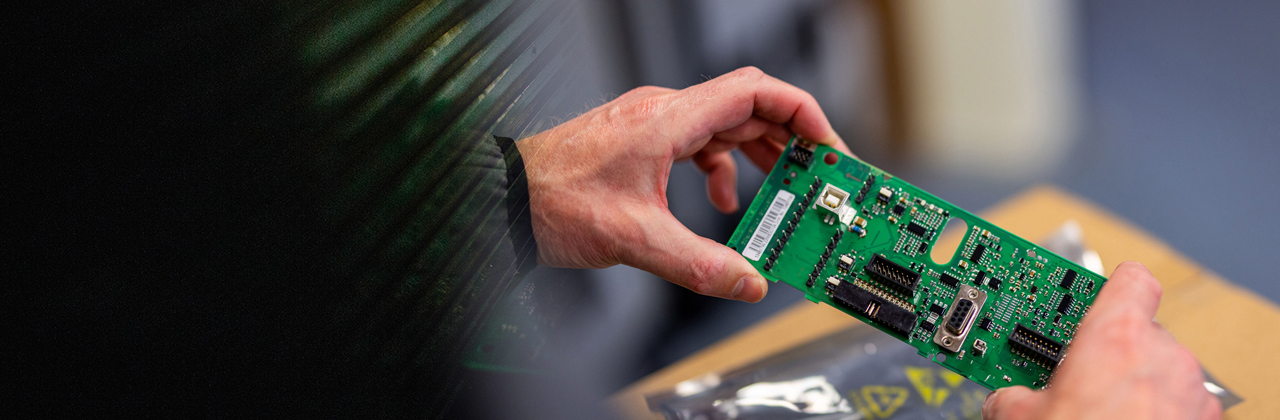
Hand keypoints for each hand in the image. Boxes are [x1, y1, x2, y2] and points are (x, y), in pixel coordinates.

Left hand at [517, 67, 850, 301]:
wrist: (502, 199)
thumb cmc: (551, 200)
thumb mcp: (634, 239)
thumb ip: (697, 263)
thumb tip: (746, 281)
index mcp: (669, 118)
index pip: (756, 93)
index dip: (803, 114)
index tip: (828, 147)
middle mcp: (665, 112)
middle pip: (748, 109)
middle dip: (789, 143)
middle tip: (818, 176)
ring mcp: (653, 125)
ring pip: (725, 129)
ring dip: (757, 159)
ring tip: (782, 193)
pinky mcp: (642, 144)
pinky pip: (699, 147)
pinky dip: (722, 172)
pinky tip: (723, 206)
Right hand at [982, 261, 1220, 419]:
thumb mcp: (1017, 417)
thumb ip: (1011, 392)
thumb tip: (1002, 396)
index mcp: (1114, 337)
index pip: (1129, 279)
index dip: (1103, 288)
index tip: (1076, 299)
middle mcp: (1161, 354)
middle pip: (1136, 328)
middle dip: (1105, 350)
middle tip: (1073, 375)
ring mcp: (1188, 389)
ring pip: (1159, 365)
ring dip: (1131, 380)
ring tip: (1098, 409)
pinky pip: (1179, 399)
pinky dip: (1155, 408)